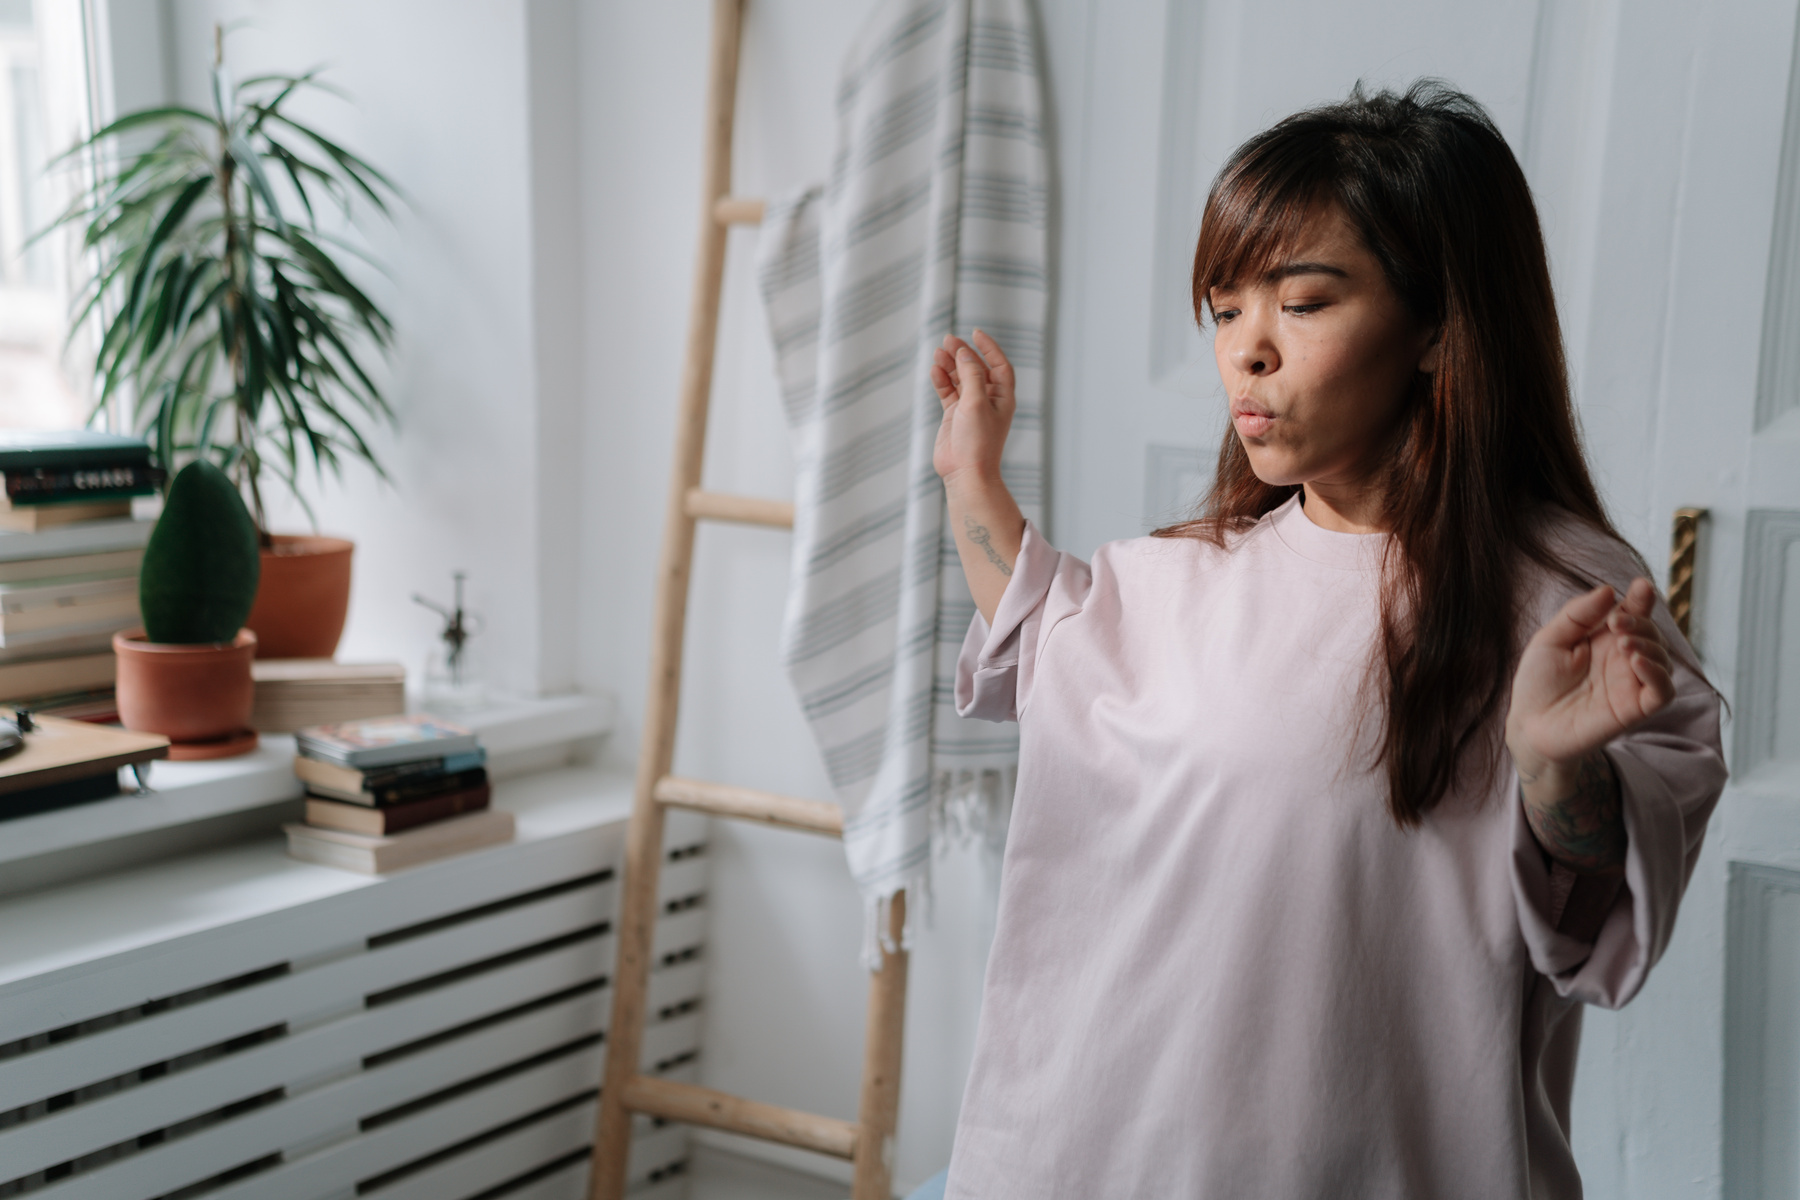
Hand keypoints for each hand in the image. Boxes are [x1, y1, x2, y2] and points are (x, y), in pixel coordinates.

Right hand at [932, 330, 1014, 485]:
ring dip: (950, 365)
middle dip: (963, 353)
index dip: (989, 348)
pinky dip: (941, 380)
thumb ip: (971, 375)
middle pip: (976, 369)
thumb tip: (963, 352)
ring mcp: (970, 408)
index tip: (975, 333)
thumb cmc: (978, 441)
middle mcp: (988, 401)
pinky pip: (948, 392)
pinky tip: (934, 370)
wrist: (966, 473)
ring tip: (938, 351)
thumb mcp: (976, 402)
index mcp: (1003, 398)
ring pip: (960, 379)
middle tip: (947, 340)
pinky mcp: (954, 416)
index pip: (999, 365)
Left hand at [1506, 577, 1675, 774]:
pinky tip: (1637, 661)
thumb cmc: (1538, 682)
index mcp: (1605, 638)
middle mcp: (1623, 658)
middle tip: (1617, 622)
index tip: (1641, 587)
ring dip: (1649, 645)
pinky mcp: (1635, 708)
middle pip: (1651, 632)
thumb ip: (1577, 615)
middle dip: (1640, 622)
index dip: (1641, 598)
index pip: (1634, 613)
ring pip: (1663, 659)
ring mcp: (1631, 683)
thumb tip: (1608, 590)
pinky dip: (1657, 674)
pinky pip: (1662, 691)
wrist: (1529, 725)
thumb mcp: (1550, 640)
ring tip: (1624, 643)